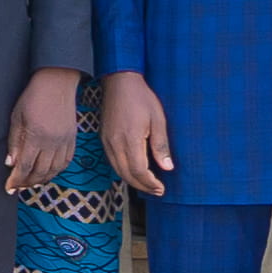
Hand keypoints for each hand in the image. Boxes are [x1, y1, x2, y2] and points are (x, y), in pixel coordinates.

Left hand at [1, 67, 77, 198]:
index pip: (24, 167)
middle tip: (18, 187)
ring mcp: (64, 141)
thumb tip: (10, 164)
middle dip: (27, 183)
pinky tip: (47, 172)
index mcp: (35, 136)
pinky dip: (56, 171)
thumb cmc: (33, 97)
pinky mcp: (72, 139)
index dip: (16, 180)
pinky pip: (65, 162)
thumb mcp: (16, 117)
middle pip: (39, 172)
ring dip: (41, 179)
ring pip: (53, 170)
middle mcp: (52, 142)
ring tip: (31, 182)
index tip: (9, 188)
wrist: (57, 82)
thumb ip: (14, 142)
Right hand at [99, 71, 171, 196]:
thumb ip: (161, 145)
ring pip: (118, 170)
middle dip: (142, 186)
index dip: (150, 183)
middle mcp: (115, 144)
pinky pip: (112, 161)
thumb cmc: (141, 98)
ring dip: (132, 181)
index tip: (161, 187)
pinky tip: (134, 171)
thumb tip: (167, 167)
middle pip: (126, 175)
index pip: (139, 171)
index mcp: (130, 140)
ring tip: (148, 184)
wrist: (120, 82)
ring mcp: (107, 142)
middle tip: (157, 190)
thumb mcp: (158, 120)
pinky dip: (123, 171)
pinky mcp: (104, 139)